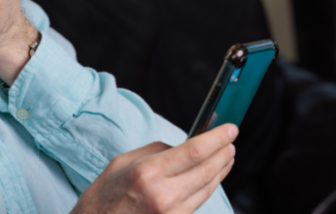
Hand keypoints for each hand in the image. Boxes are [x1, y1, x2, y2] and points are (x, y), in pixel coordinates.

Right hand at [71, 124, 237, 213]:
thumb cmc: (104, 196)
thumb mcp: (123, 163)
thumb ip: (156, 152)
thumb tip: (181, 147)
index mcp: (148, 172)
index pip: (194, 151)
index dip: (217, 138)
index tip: (230, 129)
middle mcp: (164, 195)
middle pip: (207, 170)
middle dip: (223, 153)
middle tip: (231, 141)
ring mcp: (172, 213)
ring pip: (207, 188)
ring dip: (221, 170)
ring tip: (227, 156)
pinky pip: (198, 202)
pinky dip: (208, 186)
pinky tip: (212, 177)